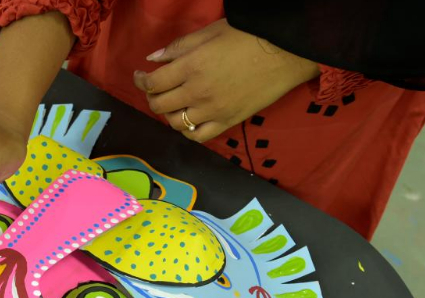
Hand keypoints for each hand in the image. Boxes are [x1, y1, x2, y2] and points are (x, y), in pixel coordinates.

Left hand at [133, 19, 319, 142]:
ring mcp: (213, 111)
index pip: (153, 83)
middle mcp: (197, 92)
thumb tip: (153, 59)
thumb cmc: (247, 37)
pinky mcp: (228, 122)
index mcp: (191, 67)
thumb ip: (178, 47)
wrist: (284, 53)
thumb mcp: (209, 33)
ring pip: (176, 123)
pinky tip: (190, 120)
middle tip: (155, 89)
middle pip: (160, 105)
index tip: (140, 76)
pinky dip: (188, 130)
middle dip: (152, 97)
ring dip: (169, 114)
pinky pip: (199, 136)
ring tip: (173, 104)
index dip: (141, 80)